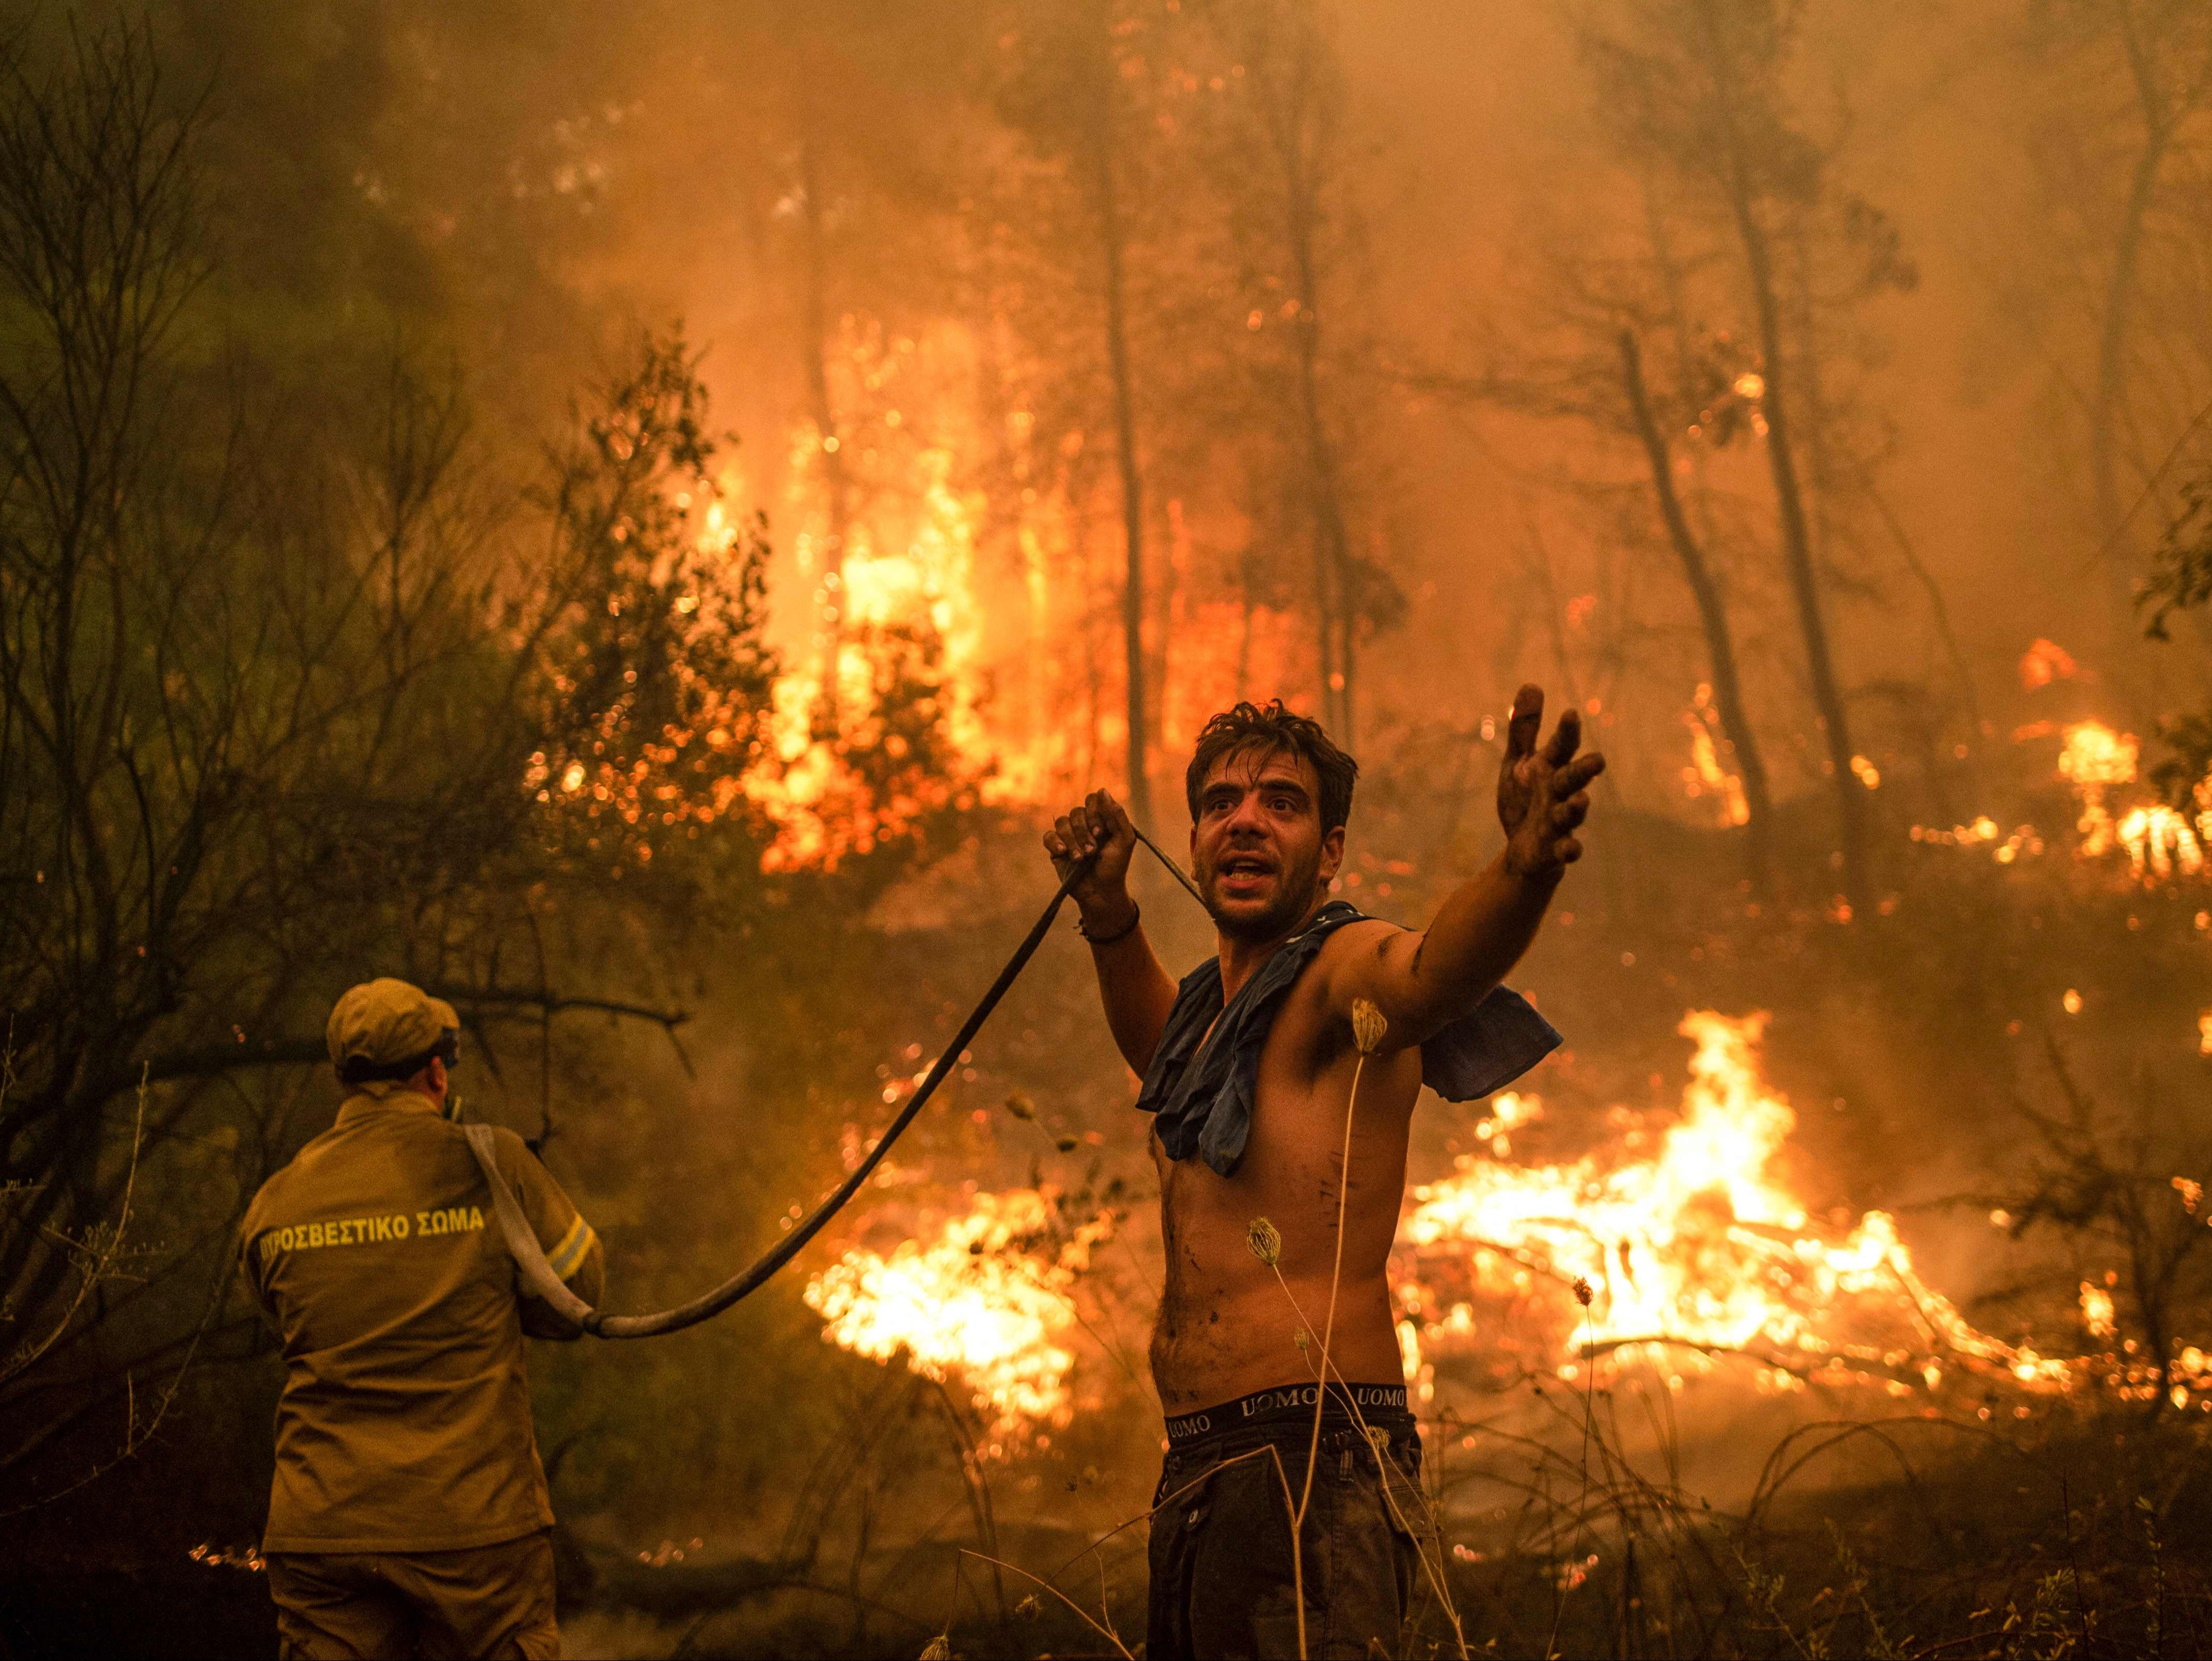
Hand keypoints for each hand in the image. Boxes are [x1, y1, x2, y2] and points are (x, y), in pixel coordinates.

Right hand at [1043, 789, 1138, 931]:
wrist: (1101, 892)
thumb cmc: (1115, 866)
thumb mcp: (1125, 840)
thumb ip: (1117, 814)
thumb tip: (1102, 790)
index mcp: (1101, 819)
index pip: (1092, 801)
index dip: (1095, 813)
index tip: (1101, 832)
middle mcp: (1084, 825)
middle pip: (1076, 812)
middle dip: (1084, 832)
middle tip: (1093, 850)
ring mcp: (1069, 836)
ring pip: (1062, 823)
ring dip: (1073, 840)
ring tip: (1081, 858)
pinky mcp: (1056, 849)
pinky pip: (1048, 836)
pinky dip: (1055, 843)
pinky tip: (1064, 854)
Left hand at [1496, 684, 1604, 880]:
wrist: (1523, 850)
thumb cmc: (1524, 800)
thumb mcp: (1518, 763)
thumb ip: (1524, 729)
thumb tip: (1531, 683)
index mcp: (1550, 769)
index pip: (1561, 746)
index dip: (1567, 732)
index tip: (1570, 714)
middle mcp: (1559, 792)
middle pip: (1573, 778)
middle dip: (1584, 770)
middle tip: (1597, 761)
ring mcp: (1560, 822)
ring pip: (1571, 813)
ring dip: (1577, 807)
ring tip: (1581, 799)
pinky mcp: (1555, 849)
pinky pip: (1566, 849)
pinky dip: (1570, 849)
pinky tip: (1572, 849)